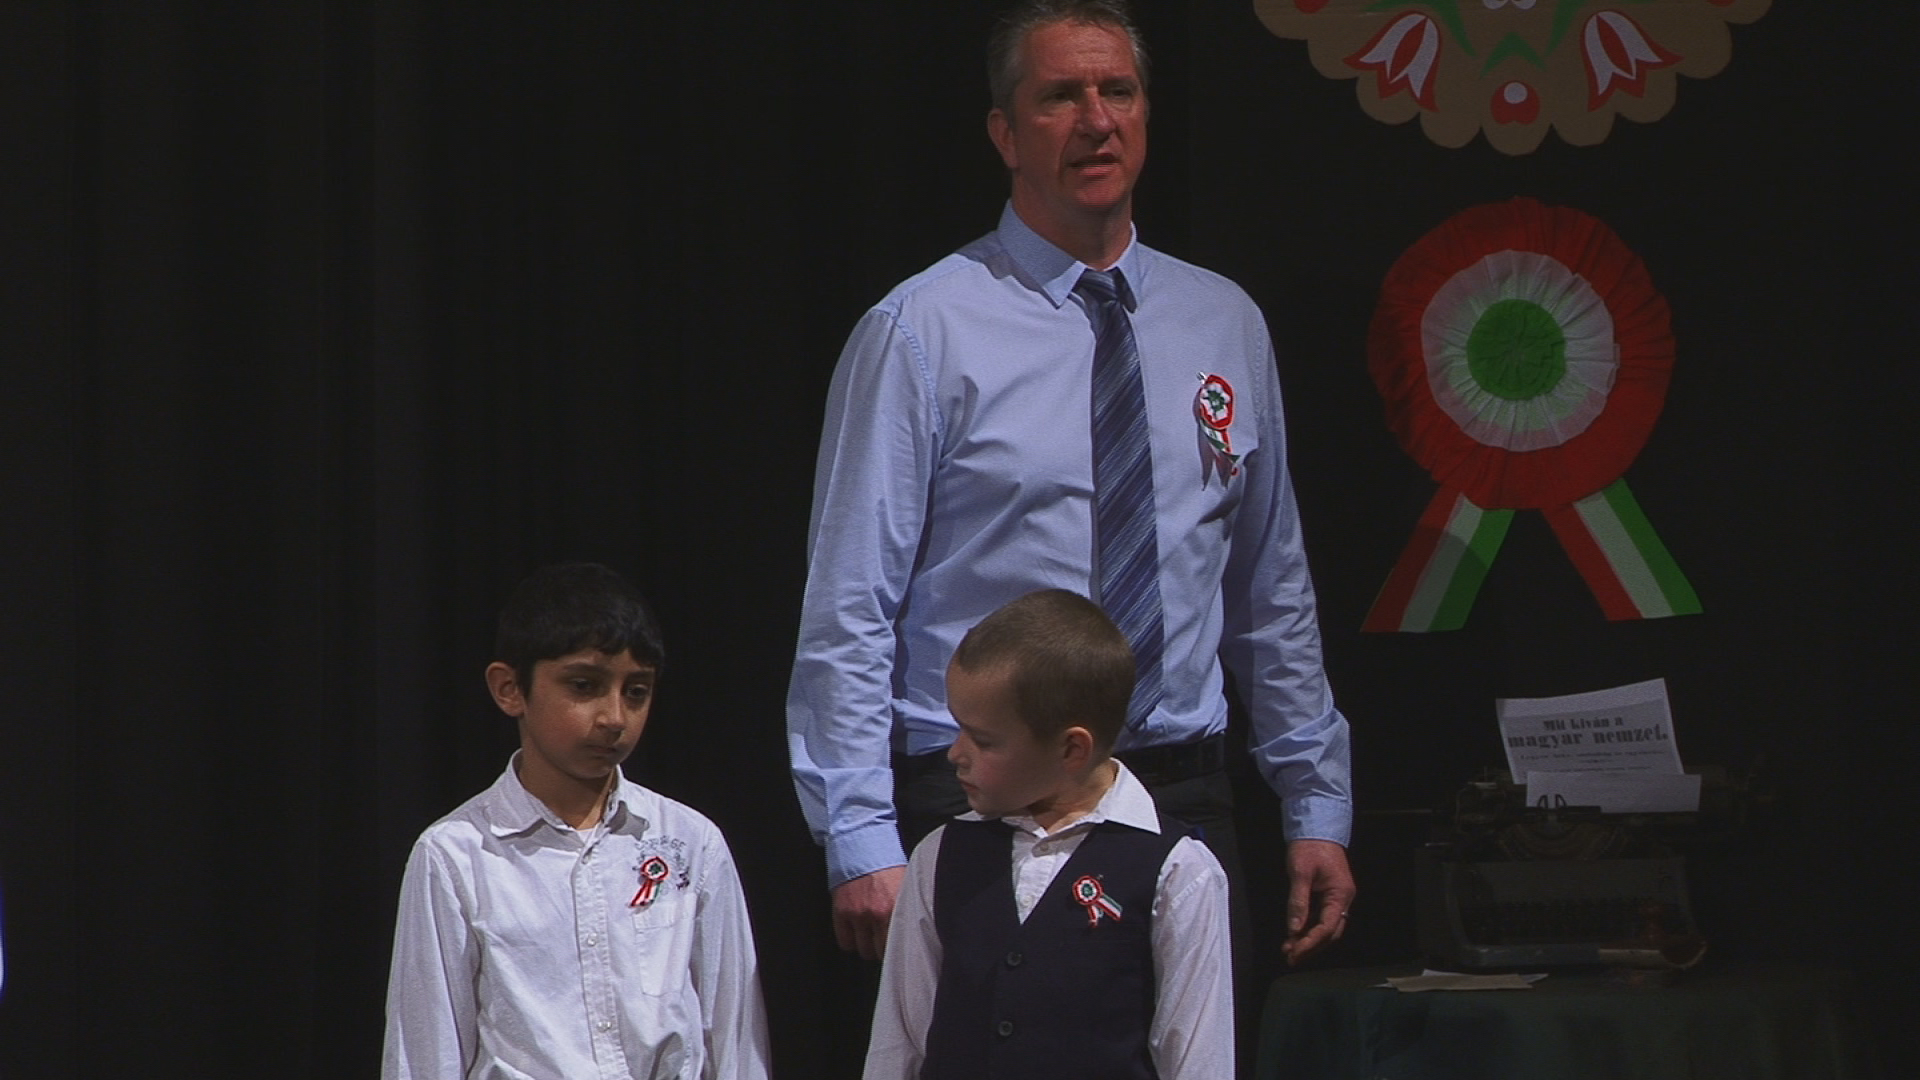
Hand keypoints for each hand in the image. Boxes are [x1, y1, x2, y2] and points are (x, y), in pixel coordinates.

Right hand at [831, 866, 905, 960]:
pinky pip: (845, 942)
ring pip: (863, 949)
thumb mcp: (905, 884)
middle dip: (884, 949)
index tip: (901, 951)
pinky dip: (851, 941)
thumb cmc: (886, 863)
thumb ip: (908, 907)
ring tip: (872, 939)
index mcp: (897, 907)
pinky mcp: (841, 912)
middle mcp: (877, 914)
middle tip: (886, 944)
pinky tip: (857, 935)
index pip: (900, 943)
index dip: (900, 950)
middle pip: (881, 951)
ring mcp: (857, 914)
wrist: (861, 846)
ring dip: (868, 947)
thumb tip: (914, 926)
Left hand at [1281, 839, 1354, 964]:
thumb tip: (1294, 929)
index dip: (1310, 942)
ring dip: (1310, 940)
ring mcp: (1337, 897)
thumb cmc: (1309, 847)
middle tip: (1291, 957)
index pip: (1327, 927)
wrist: (1317, 827)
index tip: (1294, 952)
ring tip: (1290, 950)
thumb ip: (1298, 902)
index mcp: (1340, 894)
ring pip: (1327, 927)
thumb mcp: (1300, 874)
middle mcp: (1343, 899)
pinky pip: (1322, 917)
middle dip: (1311, 947)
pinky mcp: (1329, 894)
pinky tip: (1296, 935)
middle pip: (1330, 932)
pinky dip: (1310, 928)